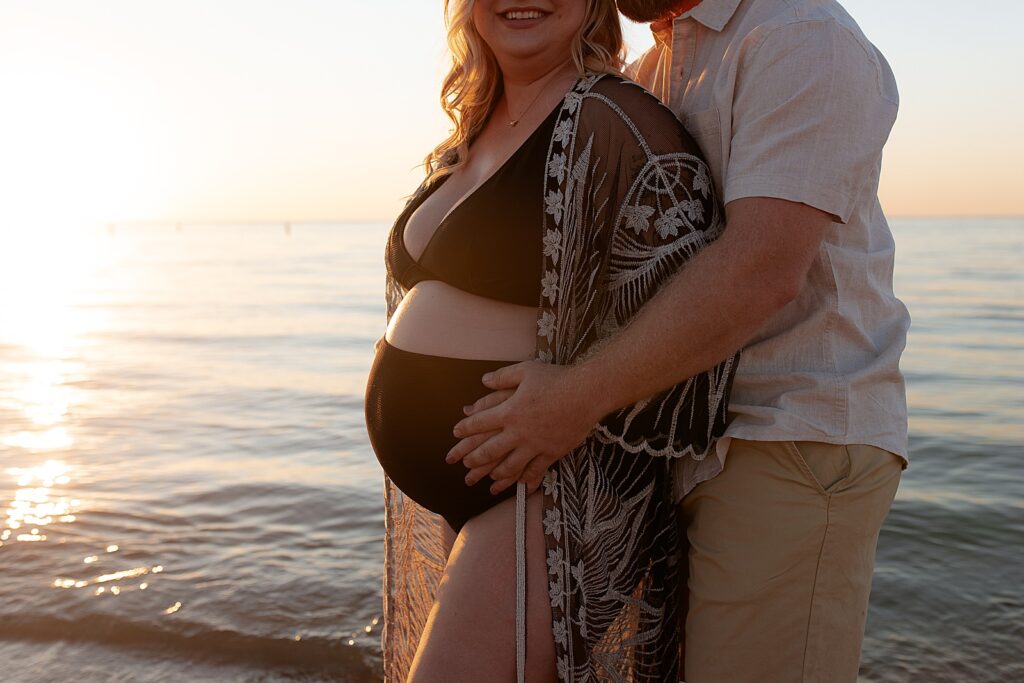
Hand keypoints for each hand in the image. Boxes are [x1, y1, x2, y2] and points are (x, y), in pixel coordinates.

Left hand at [445, 360, 605, 494]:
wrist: (587, 393)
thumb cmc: (556, 379)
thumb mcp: (526, 370)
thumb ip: (503, 376)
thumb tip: (484, 380)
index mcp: (509, 411)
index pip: (479, 423)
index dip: (465, 428)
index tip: (456, 433)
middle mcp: (518, 432)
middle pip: (489, 451)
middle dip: (473, 459)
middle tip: (463, 466)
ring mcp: (535, 445)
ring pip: (510, 466)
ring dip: (496, 474)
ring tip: (488, 480)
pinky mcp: (552, 453)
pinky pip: (535, 471)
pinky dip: (526, 480)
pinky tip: (520, 486)